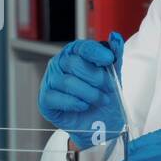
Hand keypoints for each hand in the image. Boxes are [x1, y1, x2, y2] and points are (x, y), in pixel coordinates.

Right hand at [38, 32, 124, 148]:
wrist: (98, 124)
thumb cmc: (102, 97)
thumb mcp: (113, 76)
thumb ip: (115, 56)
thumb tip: (115, 37)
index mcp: (75, 53)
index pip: (82, 47)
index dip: (96, 53)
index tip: (109, 60)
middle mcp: (60, 64)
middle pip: (75, 64)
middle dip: (96, 78)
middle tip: (108, 88)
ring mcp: (50, 80)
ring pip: (68, 82)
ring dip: (89, 94)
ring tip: (100, 100)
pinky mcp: (45, 99)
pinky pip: (57, 97)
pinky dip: (74, 103)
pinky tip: (83, 105)